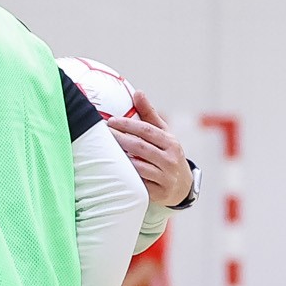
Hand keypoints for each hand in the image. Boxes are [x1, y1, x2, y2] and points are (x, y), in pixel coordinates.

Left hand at [109, 89, 191, 205]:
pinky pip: (139, 183)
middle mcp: (170, 159)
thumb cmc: (168, 154)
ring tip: (105, 150)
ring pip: (138, 166)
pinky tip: (114, 169)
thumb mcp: (163, 135)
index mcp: (171, 142)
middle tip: (102, 134)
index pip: (147, 131)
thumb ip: (149, 115)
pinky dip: (127, 176)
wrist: (183, 186)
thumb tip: (138, 92)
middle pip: (140, 147)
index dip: (127, 125)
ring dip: (120, 158)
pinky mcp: (159, 193)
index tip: (111, 121)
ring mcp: (165, 177)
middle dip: (119, 139)